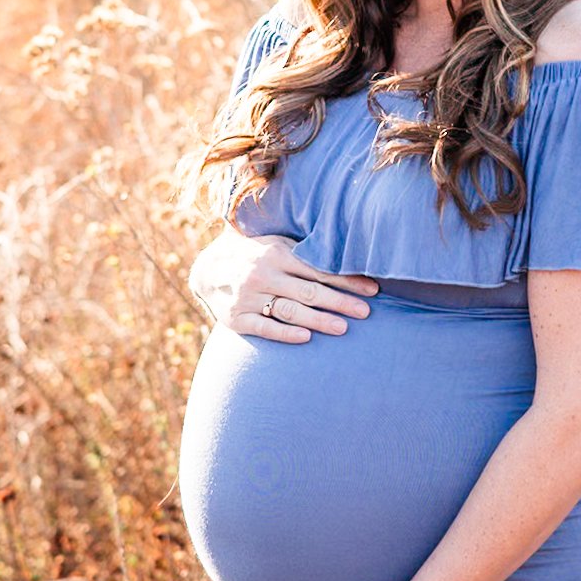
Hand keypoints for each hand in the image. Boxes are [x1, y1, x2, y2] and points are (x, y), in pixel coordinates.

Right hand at [189, 228, 378, 340]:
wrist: (208, 269)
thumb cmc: (255, 255)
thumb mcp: (276, 243)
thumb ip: (304, 251)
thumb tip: (348, 254)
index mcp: (277, 253)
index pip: (319, 270)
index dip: (347, 281)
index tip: (372, 290)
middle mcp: (263, 274)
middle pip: (309, 291)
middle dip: (340, 302)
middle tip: (365, 312)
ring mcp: (248, 298)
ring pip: (289, 311)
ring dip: (318, 320)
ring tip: (343, 328)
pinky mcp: (236, 319)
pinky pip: (264, 328)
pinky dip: (285, 333)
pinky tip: (306, 337)